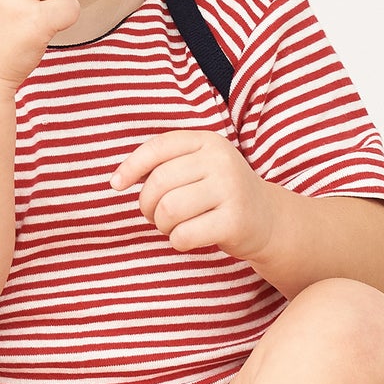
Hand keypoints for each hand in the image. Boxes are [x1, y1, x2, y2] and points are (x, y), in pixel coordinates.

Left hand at [111, 130, 275, 259]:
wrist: (267, 218)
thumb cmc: (218, 193)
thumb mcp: (197, 167)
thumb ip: (164, 165)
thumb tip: (118, 180)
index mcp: (207, 141)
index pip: (158, 148)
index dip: (131, 167)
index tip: (116, 185)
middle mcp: (221, 161)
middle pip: (158, 184)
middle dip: (148, 205)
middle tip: (156, 216)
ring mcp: (230, 189)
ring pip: (169, 210)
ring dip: (162, 225)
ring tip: (172, 226)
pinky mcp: (235, 221)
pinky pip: (184, 235)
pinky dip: (177, 241)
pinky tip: (188, 238)